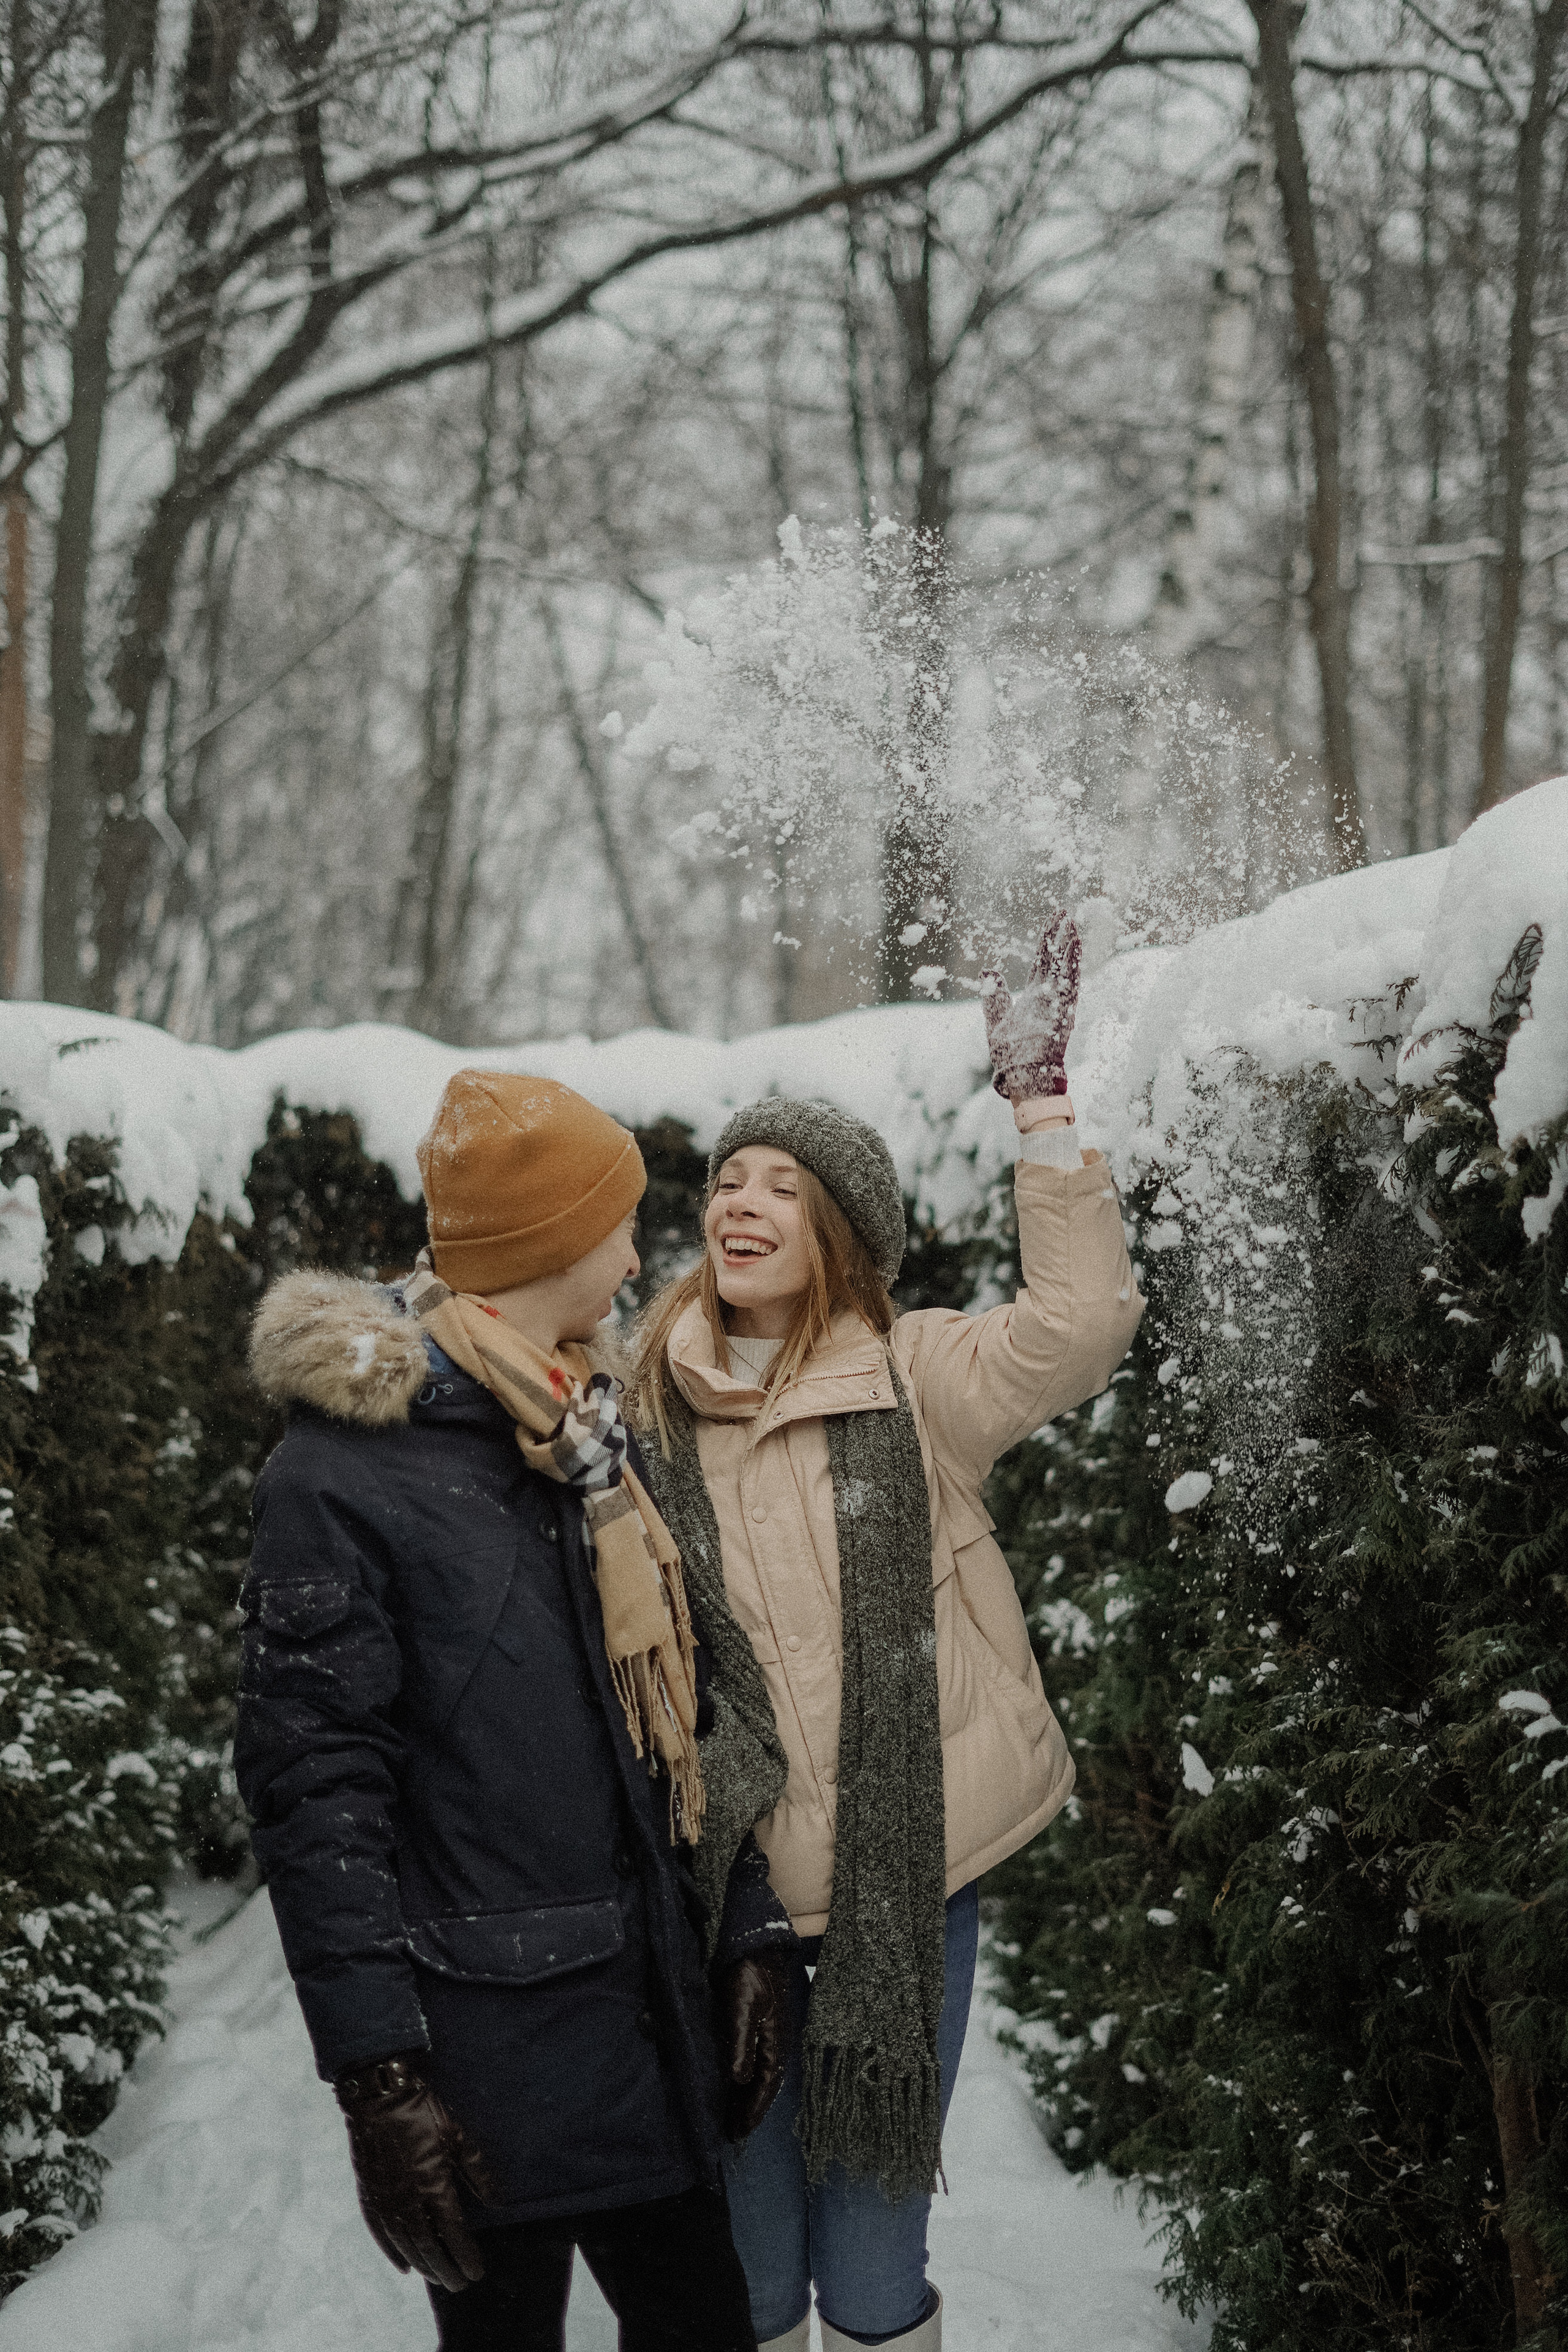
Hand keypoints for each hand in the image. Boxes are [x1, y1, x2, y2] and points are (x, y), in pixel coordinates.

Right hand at [335, 2052, 492, 2291]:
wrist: (380, 2095)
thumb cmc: (423, 2111)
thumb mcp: (458, 2136)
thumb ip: (478, 2171)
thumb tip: (499, 2202)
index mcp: (433, 2186)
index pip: (453, 2233)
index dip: (466, 2256)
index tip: (477, 2273)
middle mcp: (408, 2201)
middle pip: (429, 2248)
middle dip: (446, 2269)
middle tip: (460, 2284)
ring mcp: (385, 2200)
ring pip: (405, 2246)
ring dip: (423, 2266)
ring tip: (438, 2277)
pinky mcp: (369, 2195)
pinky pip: (381, 2234)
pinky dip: (393, 2253)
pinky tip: (404, 2266)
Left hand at [720, 1954, 792, 2140]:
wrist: (757, 1943)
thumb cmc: (750, 1973)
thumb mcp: (742, 2006)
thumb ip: (741, 2042)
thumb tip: (739, 2080)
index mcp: (775, 2043)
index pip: (765, 2088)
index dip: (752, 2112)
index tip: (737, 2134)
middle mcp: (775, 2044)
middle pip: (763, 2086)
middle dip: (748, 2110)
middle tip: (731, 2134)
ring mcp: (768, 2035)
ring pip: (758, 2076)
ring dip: (746, 2097)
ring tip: (730, 2117)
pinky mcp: (759, 2026)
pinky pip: (753, 2062)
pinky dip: (744, 2079)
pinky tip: (733, 2085)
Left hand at [982, 913, 1080, 1104]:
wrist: (1021, 1076)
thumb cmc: (1010, 1055)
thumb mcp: (996, 1020)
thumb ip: (994, 995)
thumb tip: (988, 970)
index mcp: (1034, 996)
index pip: (1042, 961)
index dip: (1047, 940)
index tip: (1053, 921)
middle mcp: (1048, 996)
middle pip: (1055, 958)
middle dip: (1059, 935)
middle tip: (1064, 912)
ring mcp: (1057, 1002)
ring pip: (1066, 967)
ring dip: (1069, 945)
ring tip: (1072, 923)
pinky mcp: (1062, 1010)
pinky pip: (1070, 982)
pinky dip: (1072, 963)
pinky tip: (1075, 944)